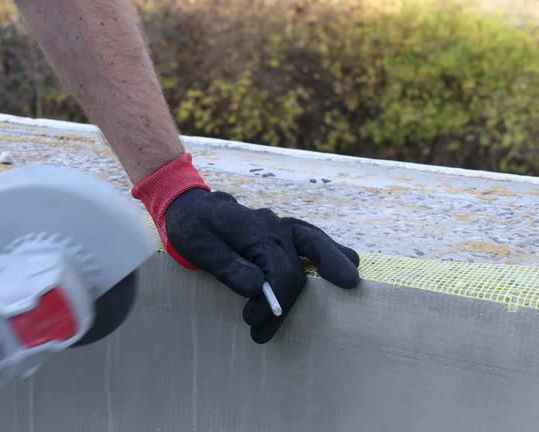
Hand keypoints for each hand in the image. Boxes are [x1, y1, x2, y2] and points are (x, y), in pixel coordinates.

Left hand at [133, 153, 360, 342]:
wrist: (189, 208)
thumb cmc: (192, 229)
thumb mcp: (199, 247)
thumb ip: (227, 266)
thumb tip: (258, 287)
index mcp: (256, 231)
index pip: (281, 272)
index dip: (271, 303)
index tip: (251, 322)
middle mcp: (275, 226)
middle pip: (299, 265)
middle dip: (292, 299)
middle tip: (265, 329)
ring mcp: (282, 227)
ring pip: (317, 243)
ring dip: (333, 265)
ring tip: (349, 283)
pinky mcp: (284, 233)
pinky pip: (313, 240)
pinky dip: (329, 252)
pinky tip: (345, 265)